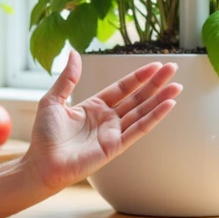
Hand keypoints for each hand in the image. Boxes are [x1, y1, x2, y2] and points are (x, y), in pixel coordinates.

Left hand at [22, 49, 181, 193]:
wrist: (41, 164)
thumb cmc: (44, 136)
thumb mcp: (53, 100)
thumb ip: (67, 78)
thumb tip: (74, 53)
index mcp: (94, 106)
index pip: (122, 88)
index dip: (138, 77)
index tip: (155, 65)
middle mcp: (107, 118)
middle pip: (137, 97)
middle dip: (156, 84)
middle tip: (173, 68)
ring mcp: (113, 133)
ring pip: (142, 112)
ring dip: (160, 99)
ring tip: (177, 85)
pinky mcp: (116, 146)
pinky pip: (138, 129)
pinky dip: (154, 117)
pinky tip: (167, 105)